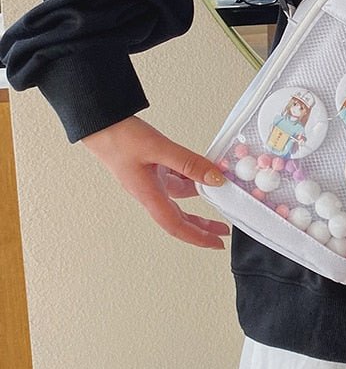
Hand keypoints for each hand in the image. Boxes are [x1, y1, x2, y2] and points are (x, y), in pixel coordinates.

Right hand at [82, 116, 229, 248]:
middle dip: (202, 225)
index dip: (198, 237)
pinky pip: (175, 179)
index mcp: (148, 195)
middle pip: (179, 217)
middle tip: (222, 229)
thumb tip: (215, 179)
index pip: (176, 226)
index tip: (216, 244)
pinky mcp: (151, 169)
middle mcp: (149, 192)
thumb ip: (189, 164)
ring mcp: (150, 182)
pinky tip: (202, 171)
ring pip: (179, 196)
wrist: (101, 124)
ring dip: (199, 194)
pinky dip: (190, 177)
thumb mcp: (160, 148)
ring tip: (218, 190)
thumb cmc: (120, 138)